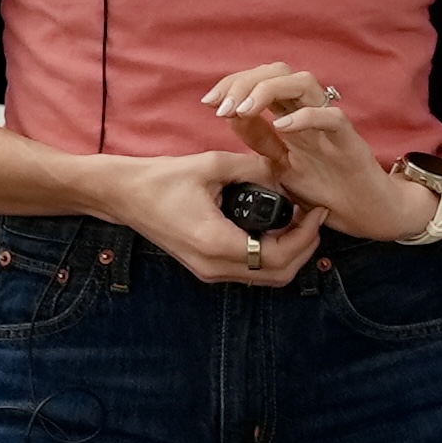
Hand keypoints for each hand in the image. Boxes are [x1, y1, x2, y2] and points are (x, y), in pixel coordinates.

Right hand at [79, 148, 324, 286]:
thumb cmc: (163, 178)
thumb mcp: (212, 164)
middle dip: (305, 248)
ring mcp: (209, 272)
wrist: (124, 195)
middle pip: (279, 275)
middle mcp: (215, 266)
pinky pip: (249, 271)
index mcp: (217, 243)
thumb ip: (254, 167)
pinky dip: (270, 255)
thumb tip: (286, 170)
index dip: (306, 236)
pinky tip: (275, 227)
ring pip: (266, 277)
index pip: (279, 256)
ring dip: (290, 253)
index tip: (317, 209)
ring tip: (299, 220)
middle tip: (313, 216)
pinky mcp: (206, 268)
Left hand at [202, 62, 433, 242]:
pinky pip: (330, 117)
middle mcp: (310, 112)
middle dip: (245, 82)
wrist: (365, 213)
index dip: (232, 84)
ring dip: (268, 90)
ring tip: (244, 110)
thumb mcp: (280, 165)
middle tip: (221, 106)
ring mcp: (330, 124)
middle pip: (279, 72)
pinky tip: (282, 127)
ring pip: (304, 83)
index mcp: (292, 115)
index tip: (209, 102)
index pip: (261, 80)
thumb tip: (230, 115)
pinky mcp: (350, 141)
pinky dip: (305, 117)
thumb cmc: (325, 189)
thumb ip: (259, 140)